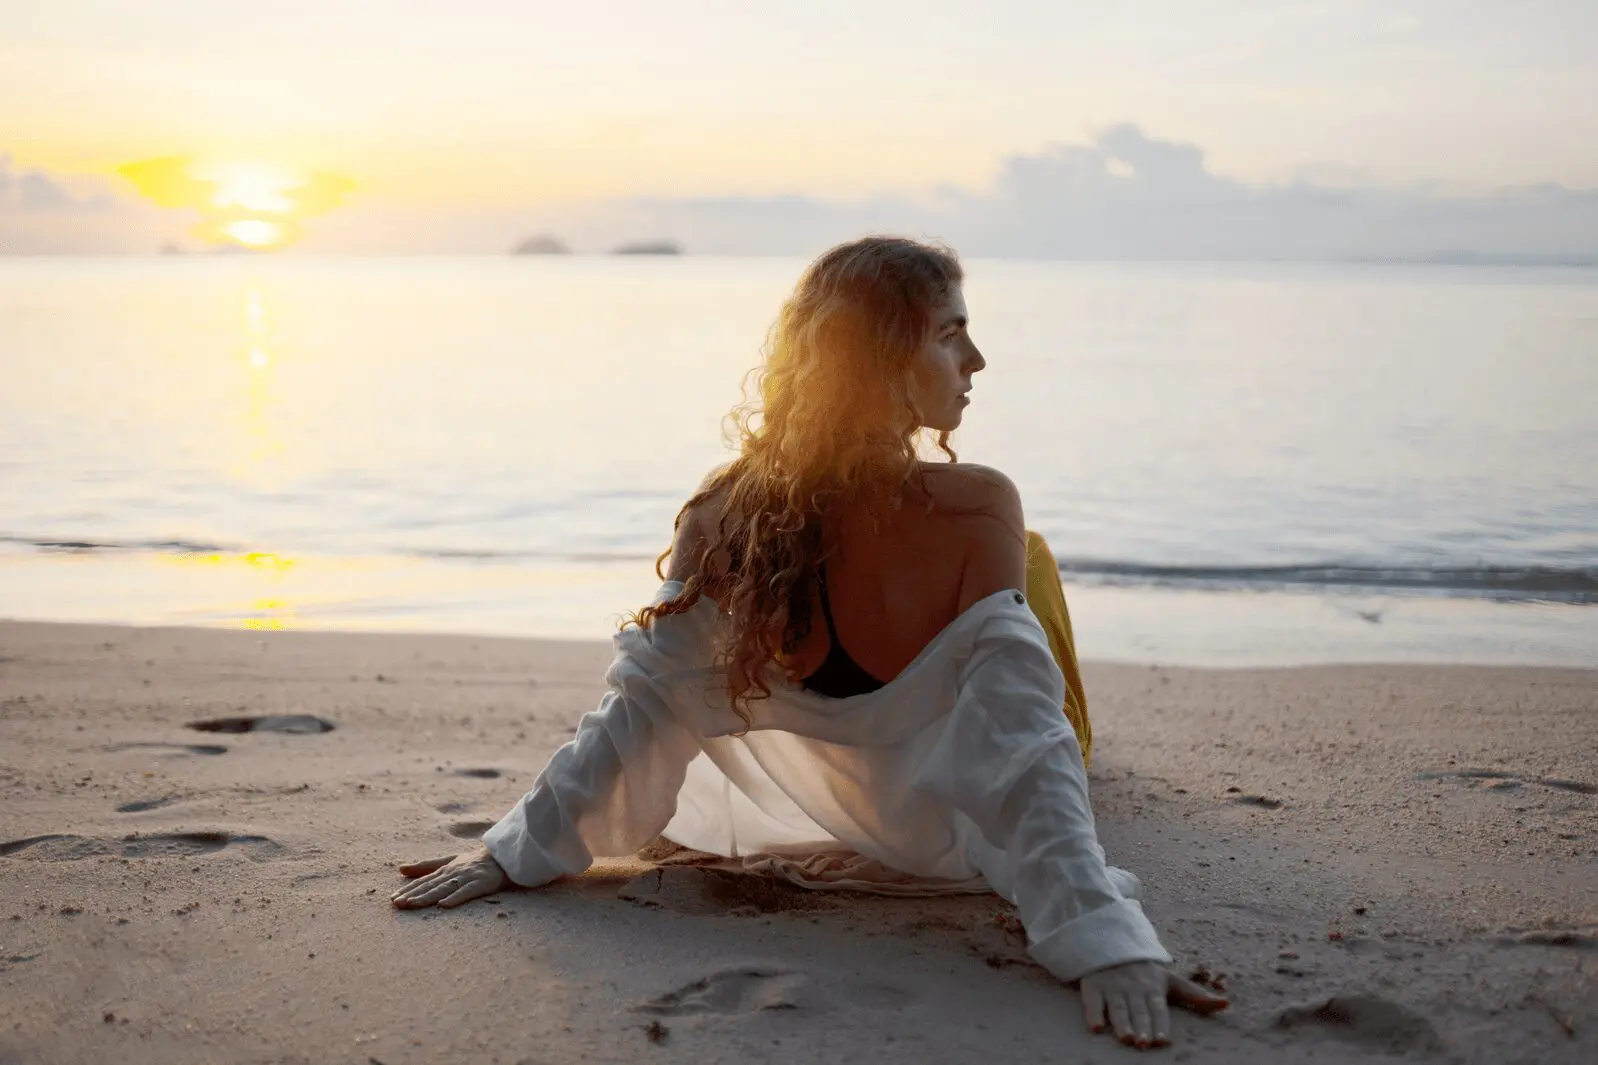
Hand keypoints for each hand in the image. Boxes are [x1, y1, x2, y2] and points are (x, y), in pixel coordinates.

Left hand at [390, 846, 509, 908]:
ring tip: (412, 904)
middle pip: (430, 885)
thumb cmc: (473, 861)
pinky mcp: (481, 883)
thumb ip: (426, 865)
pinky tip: (444, 904)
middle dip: (412, 894)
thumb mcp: (448, 861)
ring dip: (427, 897)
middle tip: (397, 904)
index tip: (393, 898)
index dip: (408, 889)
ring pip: (443, 888)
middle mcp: (453, 873)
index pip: (423, 881)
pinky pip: (467, 891)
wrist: (503, 856)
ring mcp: (466, 877)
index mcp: (445, 869)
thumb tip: (400, 868)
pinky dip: (455, 897)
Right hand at [1079, 961, 1228, 1048]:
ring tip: (1127, 1039)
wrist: (1111, 945)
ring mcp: (1112, 987)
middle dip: (1142, 1026)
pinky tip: (1096, 1028)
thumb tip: (1227, 1004)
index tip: (1163, 1040)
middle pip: (1138, 1010)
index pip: (1158, 1008)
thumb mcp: (1170, 980)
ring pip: (1117, 1008)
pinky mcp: (1093, 986)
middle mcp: (1133, 988)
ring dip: (1122, 1023)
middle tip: (1144, 1043)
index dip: (1160, 1024)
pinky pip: (1092, 1001)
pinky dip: (1093, 1014)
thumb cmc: (1145, 972)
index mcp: (1153, 987)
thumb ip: (1196, 995)